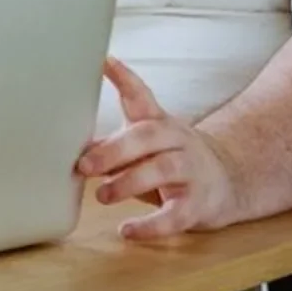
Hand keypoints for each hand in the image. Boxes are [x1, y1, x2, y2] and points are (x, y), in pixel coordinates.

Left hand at [76, 56, 244, 239]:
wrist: (227, 180)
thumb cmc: (169, 159)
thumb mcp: (143, 144)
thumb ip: (109, 143)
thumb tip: (64, 144)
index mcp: (158, 122)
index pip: (141, 95)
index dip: (124, 77)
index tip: (104, 60)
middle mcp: (176, 140)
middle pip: (147, 137)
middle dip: (114, 150)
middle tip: (84, 166)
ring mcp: (191, 170)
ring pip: (162, 171)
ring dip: (128, 183)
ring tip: (102, 196)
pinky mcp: (198, 203)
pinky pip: (175, 215)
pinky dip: (150, 225)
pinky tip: (127, 230)